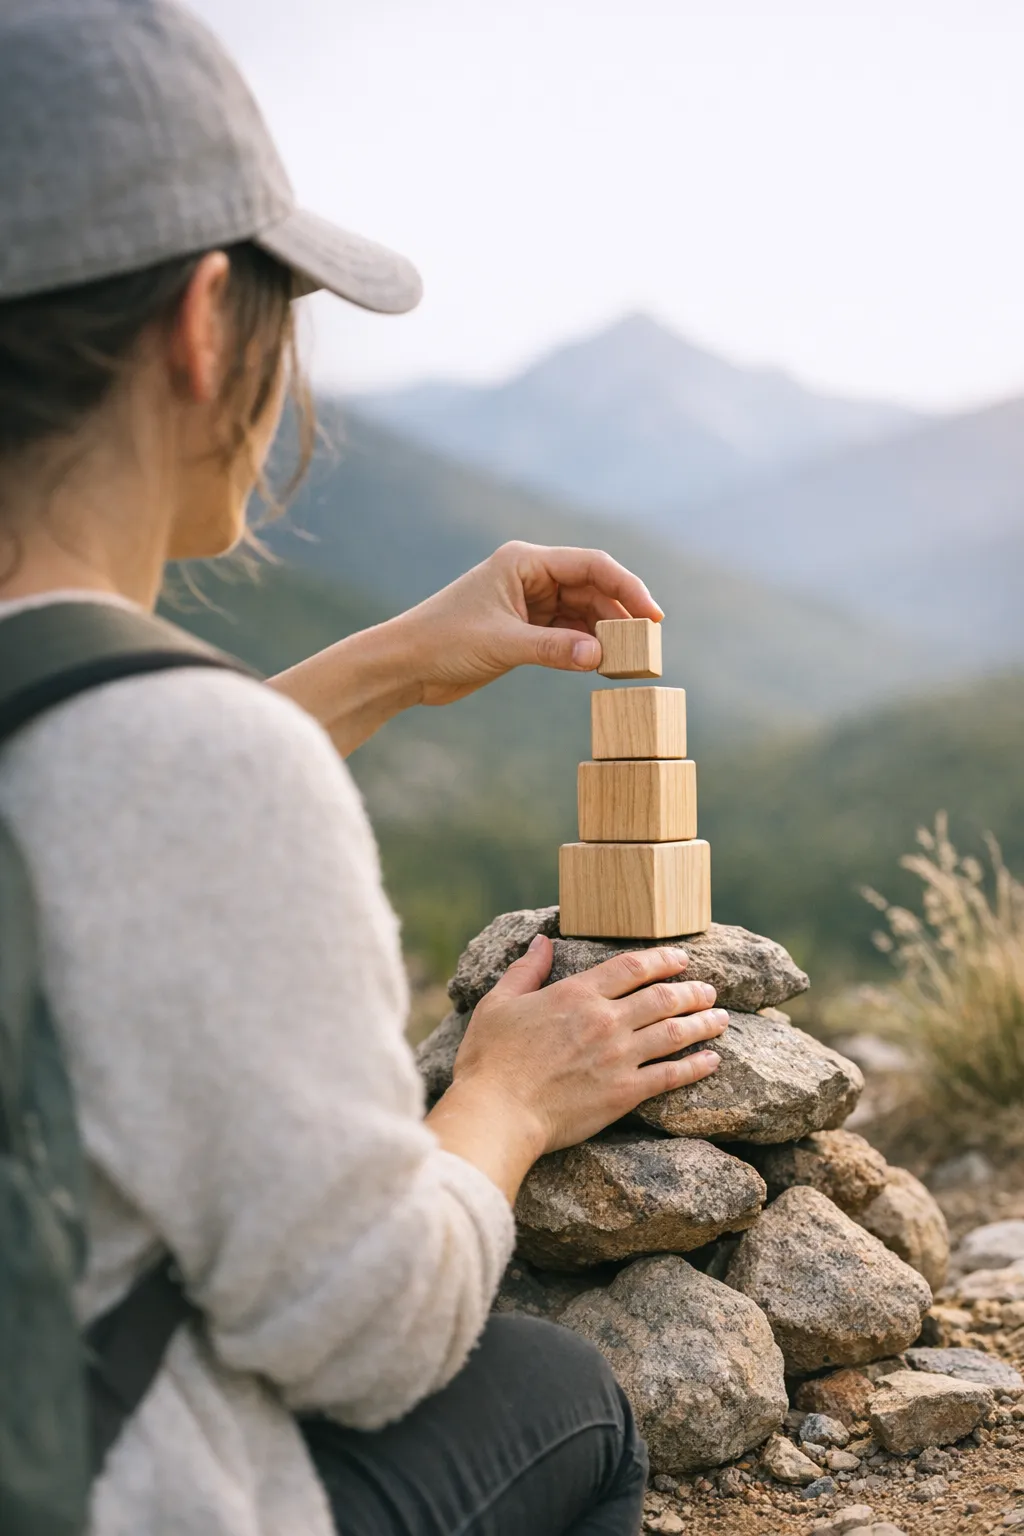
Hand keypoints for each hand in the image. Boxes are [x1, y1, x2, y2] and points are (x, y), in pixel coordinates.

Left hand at [391, 540, 663, 706]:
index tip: (653, 616)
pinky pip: (568, 634)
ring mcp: (529, 603)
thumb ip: (554, 649)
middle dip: (620, 615)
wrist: (406, 665)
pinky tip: (603, 665)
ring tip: (630, 660)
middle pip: (592, 588)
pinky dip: (586, 648)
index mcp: (525, 562)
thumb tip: (602, 656)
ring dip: (606, 633)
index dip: (627, 587)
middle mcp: (531, 577)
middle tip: (647, 646)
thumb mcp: (503, 645)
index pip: (591, 565)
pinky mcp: (525, 629)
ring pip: (583, 613)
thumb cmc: (444, 642)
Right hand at [428, 939, 725, 1196]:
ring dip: (702, 1022)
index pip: (631, 967)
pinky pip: (671, 1075)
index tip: (681, 959)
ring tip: (721, 1018)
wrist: (498, 1112)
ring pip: (674, 1032)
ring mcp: (619, 1057)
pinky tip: (712, 1060)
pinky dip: (696, 1065)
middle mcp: (605, 1020)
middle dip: (692, 991)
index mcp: (576, 994)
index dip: (661, 960)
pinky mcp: (625, 1093)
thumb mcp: (498, 1003)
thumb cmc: (490, 1059)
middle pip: (662, 998)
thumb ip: (526, 971)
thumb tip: (542, 942)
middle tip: (710, 990)